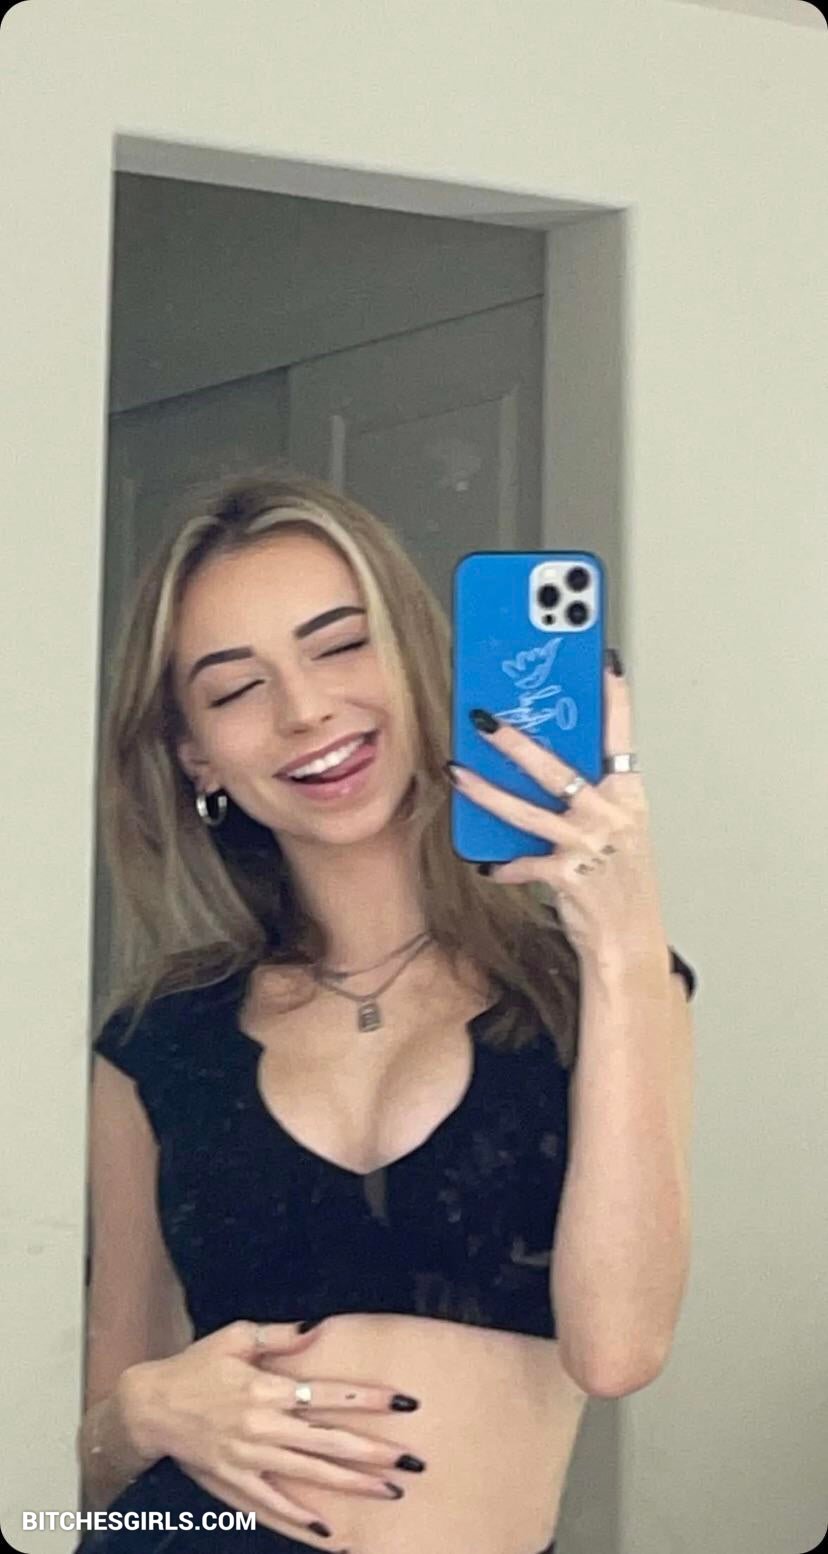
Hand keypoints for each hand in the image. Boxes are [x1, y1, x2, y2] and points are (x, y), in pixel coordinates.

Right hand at [125, 1319, 420, 1541]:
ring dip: (352, 1484)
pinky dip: (301, 1518)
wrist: (150, 1406)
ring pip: (310, 1474)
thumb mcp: (236, 1336)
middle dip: (374, 1451)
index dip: (367, 1398)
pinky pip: (273, 1504)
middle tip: (411, 1460)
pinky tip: (330, 1530)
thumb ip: (280, 1336)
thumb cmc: (196, 1366)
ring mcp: (250, 1458)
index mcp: (266, 1389)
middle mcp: (263, 1426)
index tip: (403, 1401)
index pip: (327, 1394)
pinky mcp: (236, 1480)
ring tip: (389, 1490)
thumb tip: (318, 1327)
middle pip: (328, 1442)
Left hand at [449, 662, 666, 965]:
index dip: (615, 699)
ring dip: (487, 791)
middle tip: (484, 717)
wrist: (631, 942)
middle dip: (517, 741)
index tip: (602, 661)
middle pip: (559, 769)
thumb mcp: (617, 830)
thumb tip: (541, 763)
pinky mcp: (569, 877)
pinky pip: (524, 863)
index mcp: (629, 797)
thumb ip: (588, 795)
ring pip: (529, 811)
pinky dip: (503, 863)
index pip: (623, 737)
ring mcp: (590, 846)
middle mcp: (612, 816)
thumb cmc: (620, 882)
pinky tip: (485, 861)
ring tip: (457, 770)